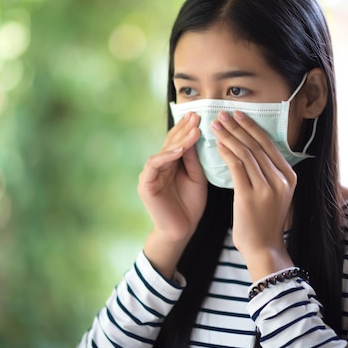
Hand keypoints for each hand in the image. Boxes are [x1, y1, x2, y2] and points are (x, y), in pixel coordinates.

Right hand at [138, 112, 207, 276]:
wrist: (181, 231)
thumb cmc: (190, 205)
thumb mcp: (197, 177)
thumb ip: (194, 159)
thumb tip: (196, 134)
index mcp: (171, 163)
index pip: (179, 141)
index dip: (188, 128)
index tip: (200, 116)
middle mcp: (159, 165)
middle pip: (170, 142)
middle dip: (183, 129)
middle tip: (196, 116)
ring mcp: (151, 174)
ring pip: (164, 150)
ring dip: (178, 140)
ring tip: (193, 130)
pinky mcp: (146, 184)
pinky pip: (155, 165)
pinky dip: (166, 156)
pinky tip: (179, 149)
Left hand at [211, 110, 295, 279]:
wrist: (263, 248)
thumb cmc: (265, 221)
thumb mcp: (277, 194)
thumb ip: (270, 173)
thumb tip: (255, 150)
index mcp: (289, 177)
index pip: (269, 144)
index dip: (252, 127)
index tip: (239, 115)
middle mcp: (281, 180)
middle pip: (256, 145)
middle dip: (238, 127)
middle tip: (223, 114)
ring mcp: (266, 188)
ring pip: (245, 153)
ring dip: (229, 136)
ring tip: (216, 125)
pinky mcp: (249, 196)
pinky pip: (236, 167)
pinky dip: (226, 152)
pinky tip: (217, 144)